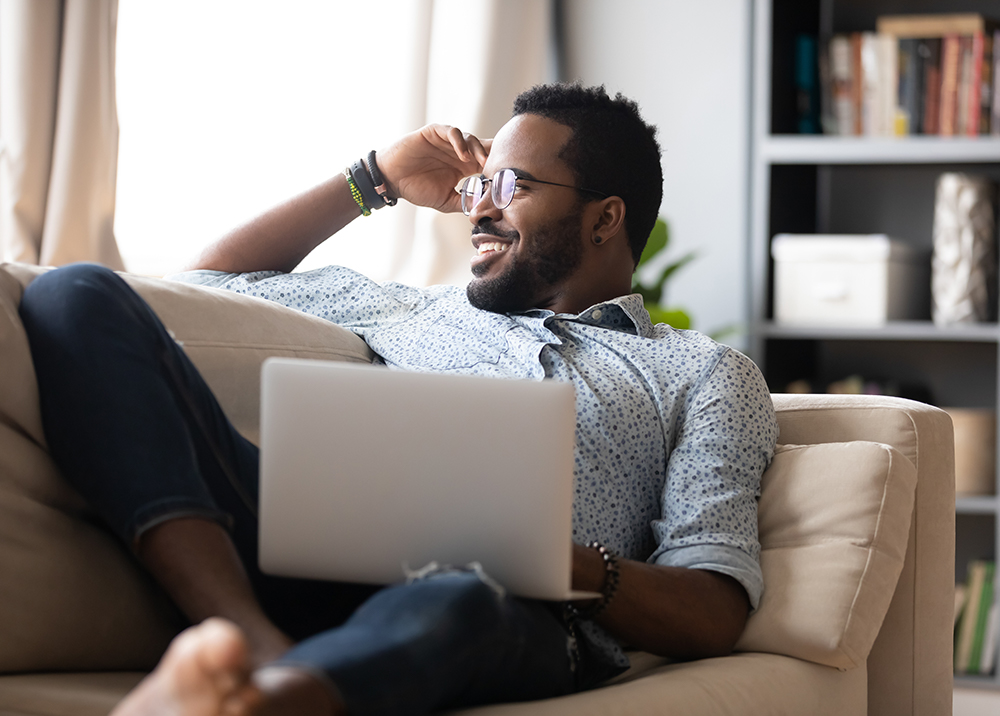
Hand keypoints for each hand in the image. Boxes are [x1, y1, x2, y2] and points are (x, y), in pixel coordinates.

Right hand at [375, 124, 490, 212]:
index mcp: (464, 166)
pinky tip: (463, 155)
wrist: (392, 179)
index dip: (496, 167)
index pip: (486, 162)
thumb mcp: (445, 201)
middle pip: (482, 147)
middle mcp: (458, 152)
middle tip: (501, 167)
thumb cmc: (417, 188)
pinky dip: (460, 141)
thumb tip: (483, 208)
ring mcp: (447, 141)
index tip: (505, 179)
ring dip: (478, 149)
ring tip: (483, 162)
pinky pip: (452, 132)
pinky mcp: (434, 133)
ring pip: (470, 138)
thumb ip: (463, 202)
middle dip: (493, 155)